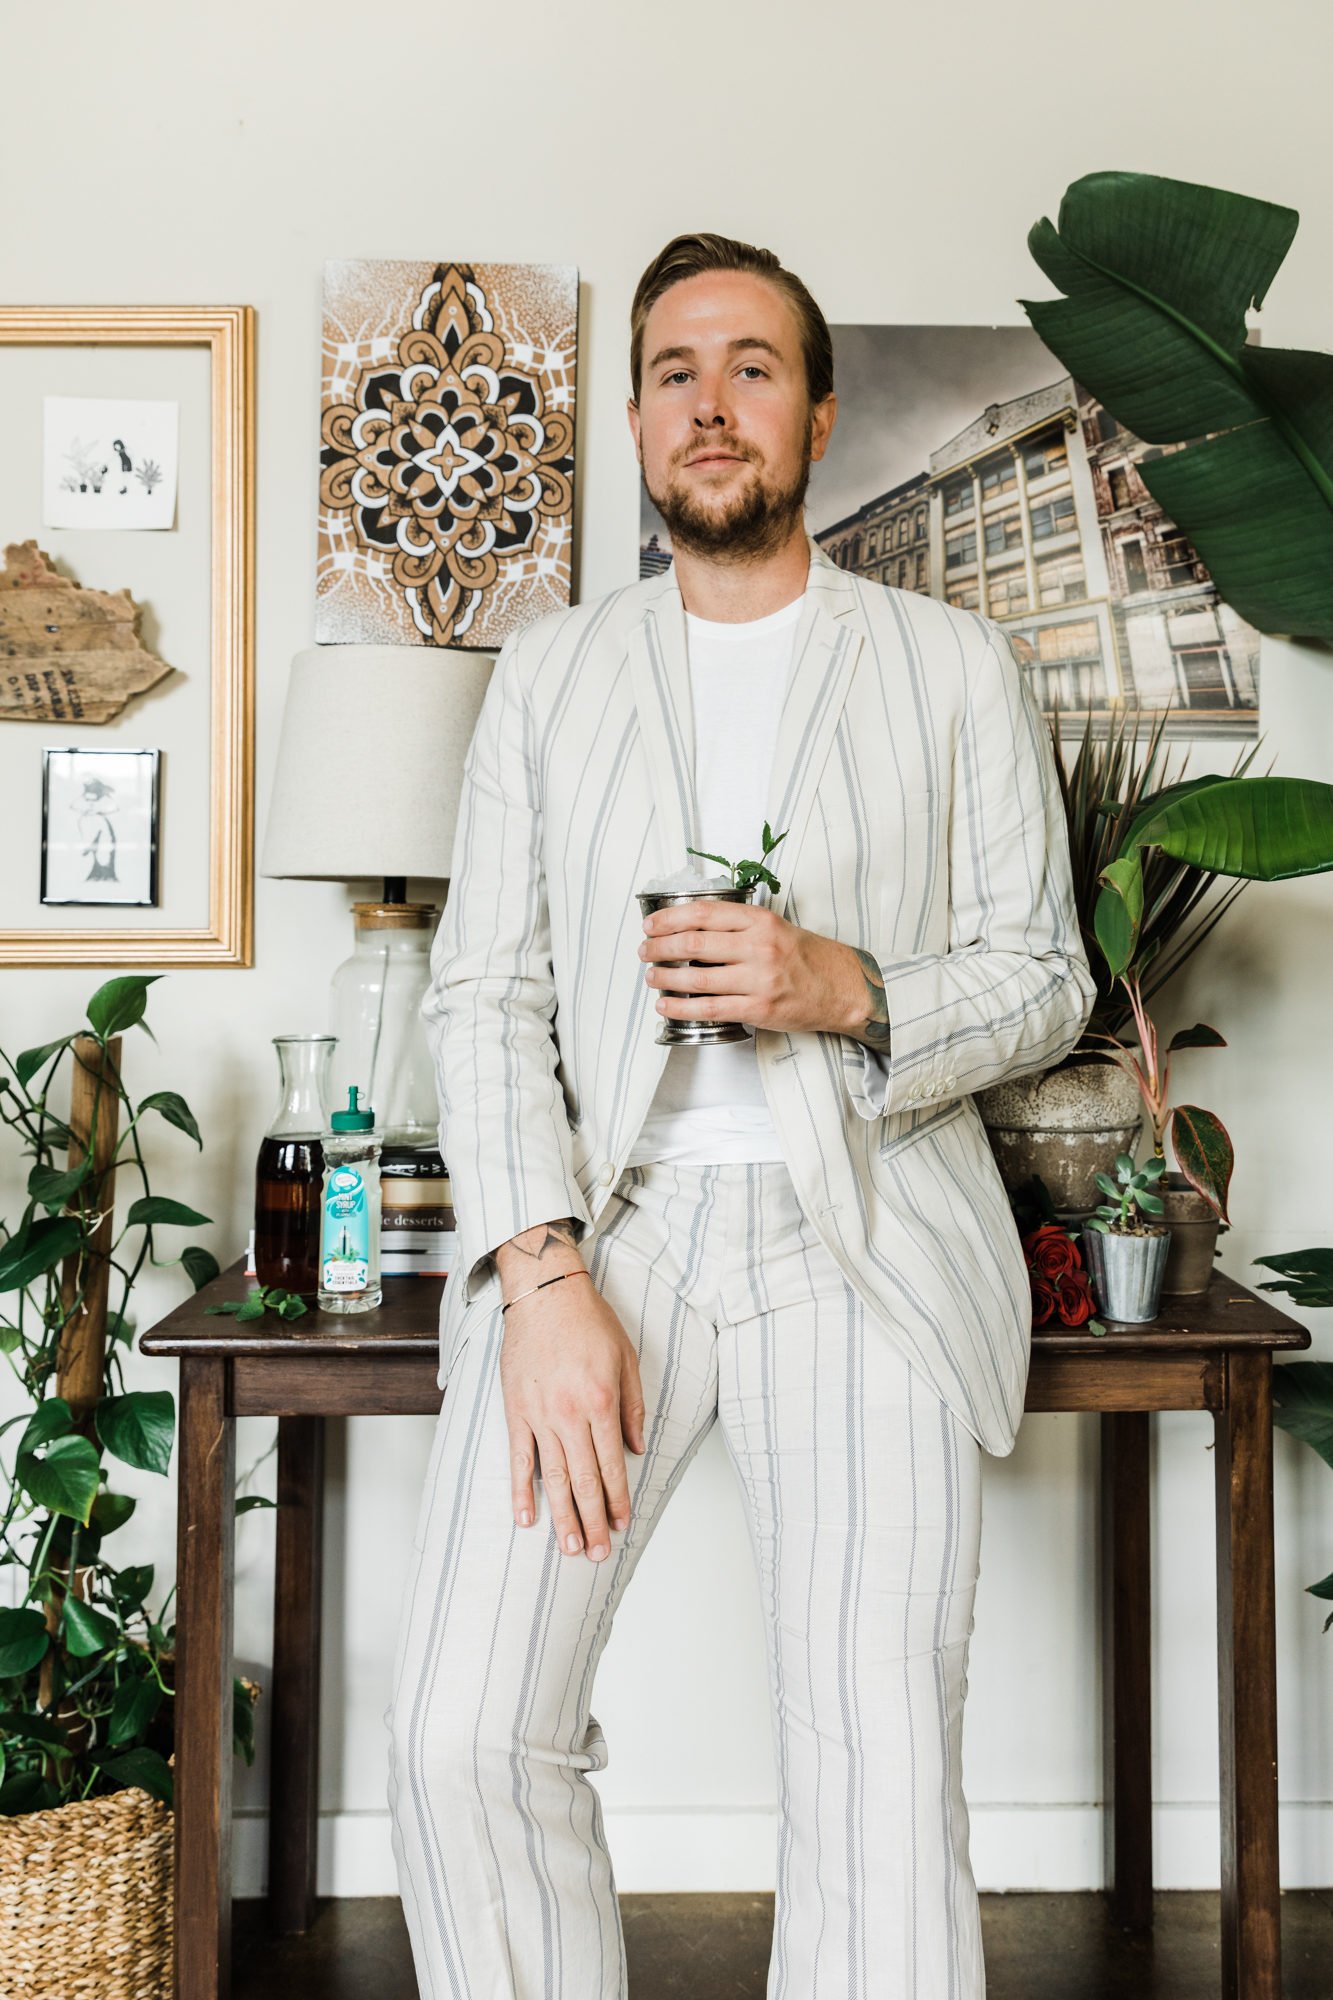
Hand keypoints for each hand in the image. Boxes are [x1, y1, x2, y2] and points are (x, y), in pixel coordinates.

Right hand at [500, 1273, 646, 1560]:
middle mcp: (570, 1414)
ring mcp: (539, 1415)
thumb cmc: (588, 1320)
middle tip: (597, 1554)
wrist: (545, 1293)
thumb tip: (636, 1448)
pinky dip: (521, 1491)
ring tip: (569, 1547)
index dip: (618, 1499)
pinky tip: (527, 1517)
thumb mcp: (626, 1358)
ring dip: (563, 1516)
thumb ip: (633, 1406)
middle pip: (584, 1480)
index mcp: (601, 1401)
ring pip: (554, 1477)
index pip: (613, 1464)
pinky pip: (519, 1459)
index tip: (622, 1524)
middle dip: (593, 1521)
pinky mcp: (515, 1411)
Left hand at [639, 899, 863, 1035]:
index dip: (669, 918)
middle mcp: (759, 947)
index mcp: (760, 921)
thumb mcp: (776, 927)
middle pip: (693, 943)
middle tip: (645, 951)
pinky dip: (681, 1007)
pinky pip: (710, 1008)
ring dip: (665, 978)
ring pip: (697, 978)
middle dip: (660, 947)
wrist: (842, 987)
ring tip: (651, 977)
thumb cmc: (807, 957)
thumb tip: (692, 928)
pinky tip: (665, 1005)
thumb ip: (739, 925)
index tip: (650, 924)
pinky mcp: (759, 1009)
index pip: (703, 913)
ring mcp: (759, 979)